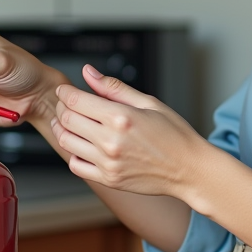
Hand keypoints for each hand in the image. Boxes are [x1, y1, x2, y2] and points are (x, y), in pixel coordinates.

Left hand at [52, 65, 210, 199]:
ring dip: (62, 129)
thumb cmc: (174, 134)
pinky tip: (81, 145)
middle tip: (67, 104)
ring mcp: (108, 163)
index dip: (65, 92)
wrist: (189, 169)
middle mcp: (111, 141)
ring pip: (66, 142)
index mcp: (121, 117)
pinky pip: (76, 165)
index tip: (65, 90)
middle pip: (67, 119)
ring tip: (70, 123)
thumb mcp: (148, 102)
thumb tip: (88, 72)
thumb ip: (113, 87)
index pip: (76, 100)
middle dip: (62, 107)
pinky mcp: (109, 179)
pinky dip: (73, 153)